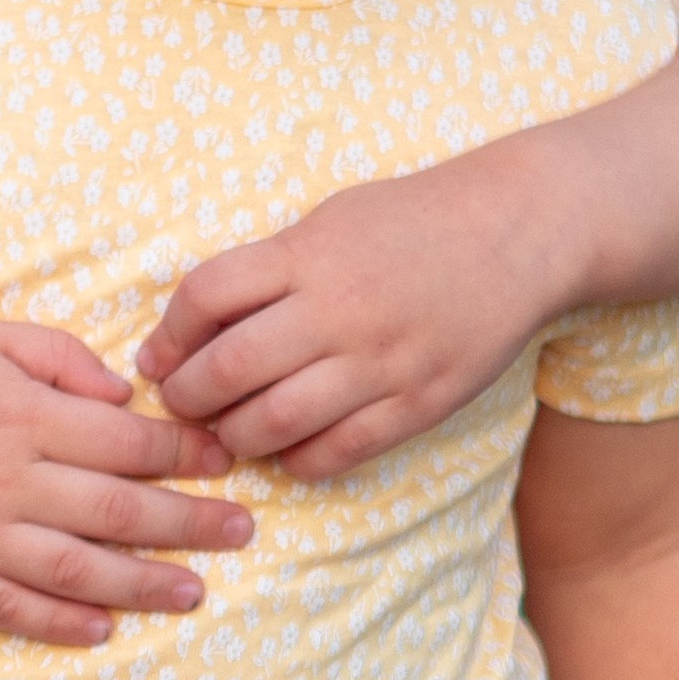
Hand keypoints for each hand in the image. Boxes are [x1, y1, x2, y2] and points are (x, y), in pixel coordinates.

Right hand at [0, 320, 251, 646]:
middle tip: (244, 531)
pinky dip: (62, 622)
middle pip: (119, 511)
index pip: (127, 442)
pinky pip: (11, 608)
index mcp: (21, 414)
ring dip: (144, 584)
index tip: (224, 460)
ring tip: (195, 590)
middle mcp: (4, 480)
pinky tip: (104, 628)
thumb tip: (124, 394)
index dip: (185, 454)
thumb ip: (58, 356)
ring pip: (77, 570)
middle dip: (191, 522)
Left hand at [139, 151, 570, 479]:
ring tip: (226, 432)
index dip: (168, 333)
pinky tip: (286, 450)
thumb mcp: (331, 219)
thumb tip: (201, 320)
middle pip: (230, 369)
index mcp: (308, 255)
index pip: (206, 296)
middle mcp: (339, 310)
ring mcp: (381, 361)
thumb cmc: (415, 219)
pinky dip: (298, 461)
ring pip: (276, 422)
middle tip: (180, 404)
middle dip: (187, 397)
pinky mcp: (419, 401)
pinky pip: (339, 451)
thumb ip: (272, 266)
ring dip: (234, 437)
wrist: (519, 232)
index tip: (159, 356)